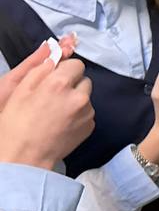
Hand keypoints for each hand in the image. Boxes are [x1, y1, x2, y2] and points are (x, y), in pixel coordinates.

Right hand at [0, 42, 93, 167]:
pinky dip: (78, 114)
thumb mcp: (20, 89)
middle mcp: (79, 96)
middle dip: (71, 84)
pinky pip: (88, 112)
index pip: (76, 64)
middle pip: (84, 79)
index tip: (54, 79)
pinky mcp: (90, 126)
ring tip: (56, 111)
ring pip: (86, 96)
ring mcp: (87, 113)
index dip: (64, 70)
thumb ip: (40, 68)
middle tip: (53, 96)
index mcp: (60, 83)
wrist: (25, 156)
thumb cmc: (16, 122)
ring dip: (75, 99)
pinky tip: (62, 122)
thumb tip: (54, 54)